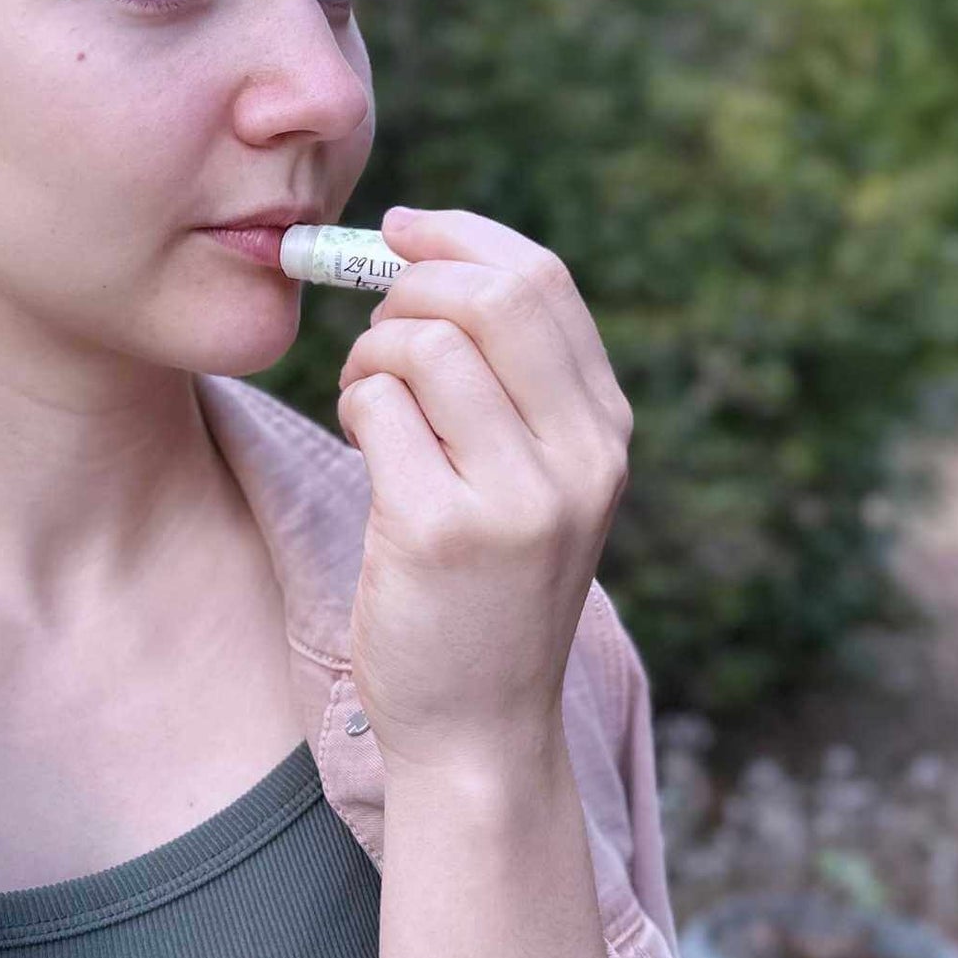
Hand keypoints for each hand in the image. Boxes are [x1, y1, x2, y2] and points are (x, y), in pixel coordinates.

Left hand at [334, 207, 633, 776]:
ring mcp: (519, 497)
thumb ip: (510, 384)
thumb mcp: (531, 481)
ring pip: (424, 344)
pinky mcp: (444, 531)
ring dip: (369, 355)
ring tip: (366, 401)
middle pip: (491, 294)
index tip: (400, 228)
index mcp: (604, 431)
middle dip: (408, 286)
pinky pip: (378, 407)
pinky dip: (353, 405)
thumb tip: (428, 260)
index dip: (461, 236)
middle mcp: (581, 458)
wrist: (477, 728)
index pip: (543, 281)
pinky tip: (361, 444)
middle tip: (374, 327)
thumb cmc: (482, 590)